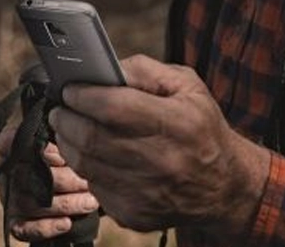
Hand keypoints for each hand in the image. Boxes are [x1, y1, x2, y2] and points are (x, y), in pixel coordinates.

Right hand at [0, 123, 100, 242]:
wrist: (74, 185)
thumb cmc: (69, 155)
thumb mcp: (66, 138)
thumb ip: (64, 132)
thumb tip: (74, 127)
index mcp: (14, 145)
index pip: (10, 142)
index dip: (36, 150)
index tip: (61, 156)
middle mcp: (7, 170)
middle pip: (30, 176)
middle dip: (65, 180)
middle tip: (89, 181)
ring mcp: (9, 197)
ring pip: (32, 203)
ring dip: (66, 204)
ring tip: (91, 201)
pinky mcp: (15, 222)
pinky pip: (24, 230)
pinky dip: (46, 227)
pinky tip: (68, 223)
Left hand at [49, 54, 269, 233]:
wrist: (223, 186)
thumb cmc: (202, 127)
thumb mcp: (187, 86)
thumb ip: (146, 70)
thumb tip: (105, 69)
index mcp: (178, 123)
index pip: (114, 107)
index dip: (84, 96)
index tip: (70, 88)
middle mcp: (162, 161)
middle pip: (92, 138)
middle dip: (67, 118)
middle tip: (61, 107)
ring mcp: (146, 193)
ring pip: (86, 165)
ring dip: (69, 142)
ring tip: (69, 126)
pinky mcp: (134, 214)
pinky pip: (95, 187)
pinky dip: (87, 168)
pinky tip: (93, 154)